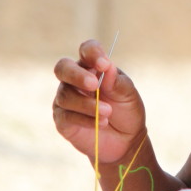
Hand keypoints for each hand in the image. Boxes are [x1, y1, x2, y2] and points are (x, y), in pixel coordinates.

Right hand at [53, 39, 146, 164]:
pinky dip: (85, 119)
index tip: (104, 64)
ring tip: (108, 113)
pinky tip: (101, 124)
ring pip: (66, 95)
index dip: (92, 53)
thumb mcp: (128, 95)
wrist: (125, 140)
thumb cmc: (126, 111)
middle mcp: (74, 80)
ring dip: (88, 104)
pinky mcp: (62, 119)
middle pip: (63, 68)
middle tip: (94, 85)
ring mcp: (66, 99)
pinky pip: (66, 116)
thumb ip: (117, 81)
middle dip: (77, 75)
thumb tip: (107, 67)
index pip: (86, 50)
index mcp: (92, 67)